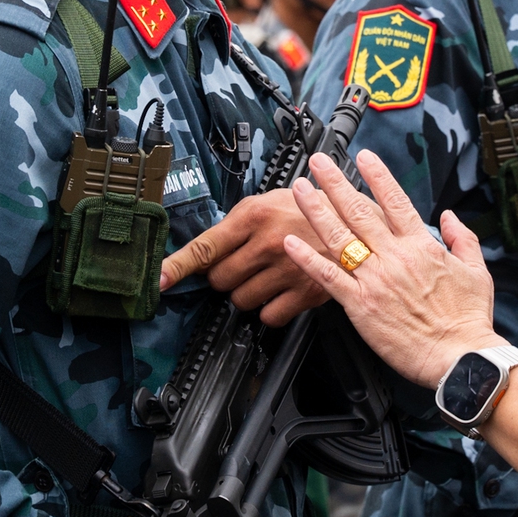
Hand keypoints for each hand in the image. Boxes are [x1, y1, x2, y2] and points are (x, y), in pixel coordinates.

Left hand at [160, 190, 331, 324]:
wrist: (358, 223)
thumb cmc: (313, 209)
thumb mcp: (271, 199)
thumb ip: (238, 222)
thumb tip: (207, 246)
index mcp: (253, 216)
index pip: (204, 247)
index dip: (176, 267)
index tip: (159, 280)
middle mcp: (266, 244)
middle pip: (219, 280)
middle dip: (225, 276)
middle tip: (244, 263)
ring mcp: (286, 271)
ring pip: (240, 300)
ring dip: (246, 293)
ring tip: (267, 275)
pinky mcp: (305, 293)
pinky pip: (268, 316)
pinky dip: (270, 309)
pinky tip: (281, 290)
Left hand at [280, 149, 497, 388]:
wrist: (461, 356)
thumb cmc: (468, 320)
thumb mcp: (477, 270)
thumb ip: (462, 238)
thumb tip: (449, 217)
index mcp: (422, 245)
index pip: (394, 200)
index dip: (376, 175)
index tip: (363, 157)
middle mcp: (395, 256)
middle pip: (358, 210)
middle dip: (335, 182)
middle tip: (318, 162)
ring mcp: (375, 279)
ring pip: (338, 236)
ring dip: (316, 209)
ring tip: (299, 189)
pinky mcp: (360, 305)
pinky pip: (328, 277)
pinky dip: (307, 258)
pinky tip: (291, 243)